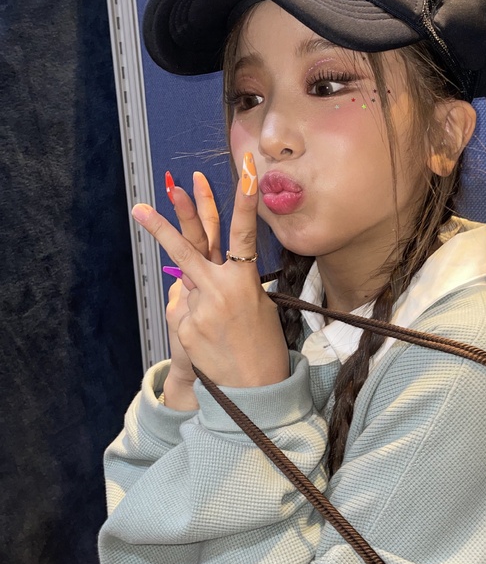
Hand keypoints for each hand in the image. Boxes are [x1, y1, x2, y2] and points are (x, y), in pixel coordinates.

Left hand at [133, 158, 288, 393]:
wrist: (254, 391)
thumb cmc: (264, 346)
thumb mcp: (259, 307)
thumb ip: (230, 284)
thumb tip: (202, 275)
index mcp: (244, 282)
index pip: (244, 234)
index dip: (246, 202)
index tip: (248, 173)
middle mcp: (219, 291)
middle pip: (188, 249)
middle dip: (165, 223)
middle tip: (142, 203)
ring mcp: (198, 309)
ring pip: (186, 284)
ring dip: (195, 291)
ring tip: (157, 234)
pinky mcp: (185, 327)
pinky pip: (184, 310)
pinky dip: (195, 319)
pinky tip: (211, 339)